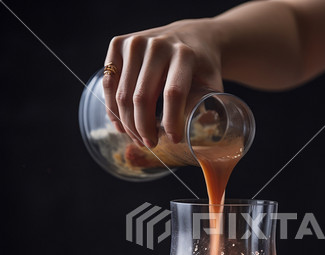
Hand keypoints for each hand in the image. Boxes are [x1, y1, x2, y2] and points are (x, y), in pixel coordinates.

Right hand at [103, 18, 222, 146]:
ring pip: (123, 95)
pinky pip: (109, 83)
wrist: (191, 37)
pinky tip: (121, 125)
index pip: (173, 94)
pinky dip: (113, 109)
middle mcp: (157, 45)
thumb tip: (192, 137)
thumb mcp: (212, 86)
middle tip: (151, 144)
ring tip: (138, 138)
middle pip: (142, 98)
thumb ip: (207, 109)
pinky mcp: (118, 44)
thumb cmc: (202, 68)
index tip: (173, 140)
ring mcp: (134, 43)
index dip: (171, 122)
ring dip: (128, 124)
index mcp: (184, 55)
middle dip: (144, 129)